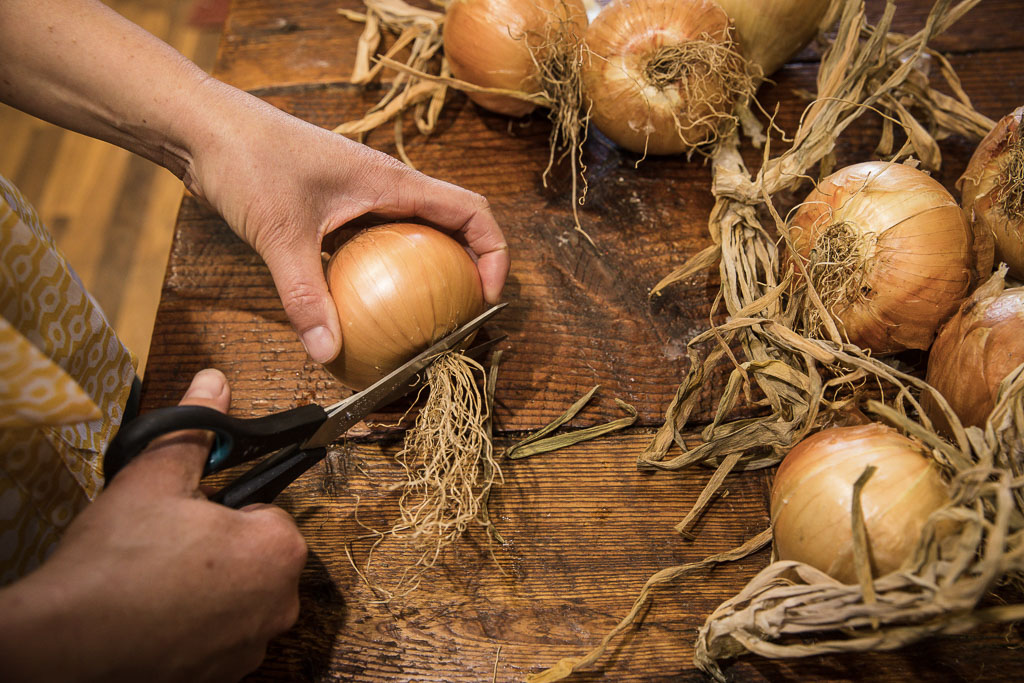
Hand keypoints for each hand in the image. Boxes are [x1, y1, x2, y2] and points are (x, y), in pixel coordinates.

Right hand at [0, 369, 306, 682]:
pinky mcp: (222, 678)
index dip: (224, 508)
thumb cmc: (115, 564)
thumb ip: (196, 430)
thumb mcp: (154, 478)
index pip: (267, 512)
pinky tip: (154, 618)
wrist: (65, 649)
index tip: (191, 514)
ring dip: (208, 589)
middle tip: (168, 546)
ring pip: (237, 599)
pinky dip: (194, 627)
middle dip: (220, 548)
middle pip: (256, 557)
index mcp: (278, 548)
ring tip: (155, 582)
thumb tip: (215, 385)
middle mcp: (279, 604)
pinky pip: (219, 638)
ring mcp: (252, 648)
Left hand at [183, 86, 510, 363]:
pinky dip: (385, 273)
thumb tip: (327, 352)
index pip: (470, 211)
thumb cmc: (247, 159)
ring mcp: (360, 196)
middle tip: (462, 315)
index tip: (490, 294)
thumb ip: (305, 296)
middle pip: (451, 225)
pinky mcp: (335, 207)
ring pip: (414, 234)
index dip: (494, 252)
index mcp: (391, 182)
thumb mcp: (281, 233)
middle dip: (468, 268)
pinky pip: (376, 242)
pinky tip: (366, 307)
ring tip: (424, 317)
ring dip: (429, 271)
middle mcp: (384, 187)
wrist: (203, 126)